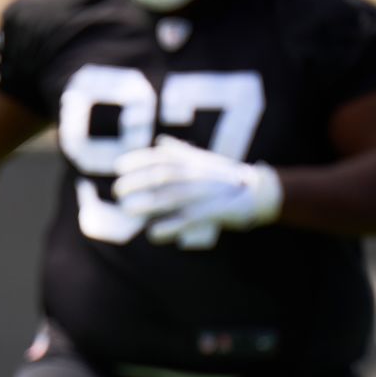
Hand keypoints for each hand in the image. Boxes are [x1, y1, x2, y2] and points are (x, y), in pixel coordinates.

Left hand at [113, 136, 281, 246]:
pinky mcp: (212, 214)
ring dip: (147, 204)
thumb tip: (161, 142)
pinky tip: (153, 234)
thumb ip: (181, 153)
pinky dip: (169, 228)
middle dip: (137, 182)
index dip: (138, 160)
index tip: (118, 166)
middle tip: (118, 191)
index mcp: (191, 162)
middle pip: (162, 176)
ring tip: (127, 209)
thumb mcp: (204, 161)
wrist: (258, 192)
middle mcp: (196, 175)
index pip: (160, 157)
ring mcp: (203, 194)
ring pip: (172, 198)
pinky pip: (187, 221)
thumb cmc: (224, 176)